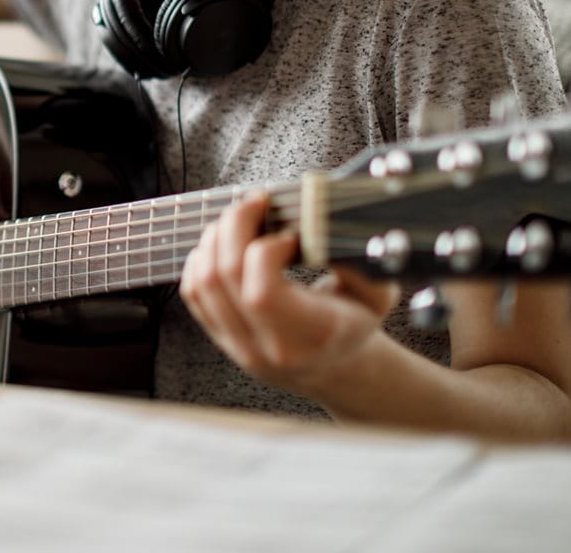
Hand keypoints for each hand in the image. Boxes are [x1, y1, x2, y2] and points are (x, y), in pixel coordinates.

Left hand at [179, 194, 399, 396]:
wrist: (334, 366)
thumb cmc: (354, 323)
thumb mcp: (377, 294)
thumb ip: (362, 262)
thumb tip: (327, 230)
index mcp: (309, 337)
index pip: (262, 292)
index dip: (267, 250)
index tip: (289, 235)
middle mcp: (266, 347)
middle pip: (224, 275)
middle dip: (235, 224)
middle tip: (256, 203)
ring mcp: (237, 344)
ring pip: (203, 280)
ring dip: (215, 236)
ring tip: (240, 219)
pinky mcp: (218, 336)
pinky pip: (193, 290)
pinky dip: (201, 257)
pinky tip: (222, 242)